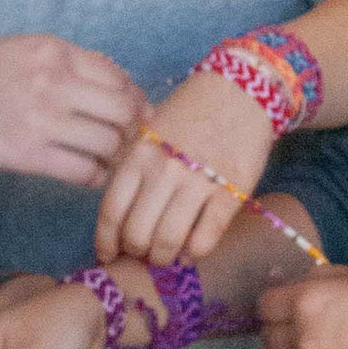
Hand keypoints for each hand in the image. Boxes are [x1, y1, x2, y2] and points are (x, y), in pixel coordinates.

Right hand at [0, 36, 145, 185]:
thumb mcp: (19, 52)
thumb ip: (62, 64)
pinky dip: (93, 177)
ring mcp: (42, 118)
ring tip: (106, 161)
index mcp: (53, 51)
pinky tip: (87, 176)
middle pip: (122, 110)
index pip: (116, 75)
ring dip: (114, 156)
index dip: (134, 98)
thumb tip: (108, 85)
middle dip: (132, 130)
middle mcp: (54, 80)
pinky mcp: (27, 154)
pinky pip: (83, 171)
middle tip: (127, 142)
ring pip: (108, 143)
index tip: (136, 112)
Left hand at [96, 70, 274, 264]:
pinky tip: (192, 250)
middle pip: (137, 232)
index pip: (112, 211)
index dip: (107, 241)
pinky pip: (205, 238)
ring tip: (166, 256)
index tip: (108, 254)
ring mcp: (198, 181)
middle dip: (136, 252)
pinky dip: (194, 253)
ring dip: (163, 258)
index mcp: (139, 153)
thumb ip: (134, 167)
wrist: (241, 90)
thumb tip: (120, 217)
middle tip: (142, 254)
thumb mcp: (151, 131)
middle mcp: (164, 169)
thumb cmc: (191, 112)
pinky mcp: (231, 191)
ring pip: (168, 241)